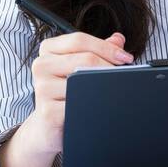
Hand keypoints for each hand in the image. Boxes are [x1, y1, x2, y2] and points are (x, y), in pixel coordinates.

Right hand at [26, 30, 133, 153]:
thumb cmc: (64, 93)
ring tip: (113, 90)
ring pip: (83, 81)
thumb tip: (118, 40)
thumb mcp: (78, 66)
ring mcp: (42, 88)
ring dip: (104, 86)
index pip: (79, 40)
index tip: (125, 57)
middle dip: (109, 66)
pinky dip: (94, 105)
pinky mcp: (48, 110)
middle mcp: (41, 65)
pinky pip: (78, 104)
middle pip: (84, 58)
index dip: (106, 47)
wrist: (47, 126)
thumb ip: (97, 51)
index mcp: (48, 49)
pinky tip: (100, 107)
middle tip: (124, 75)